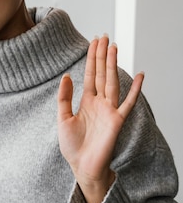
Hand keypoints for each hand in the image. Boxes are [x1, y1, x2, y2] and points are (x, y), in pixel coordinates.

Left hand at [57, 35, 143, 202]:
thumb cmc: (72, 146)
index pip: (90, 74)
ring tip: (114, 47)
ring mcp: (109, 110)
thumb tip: (66, 76)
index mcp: (87, 101)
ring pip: (112, 82)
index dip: (92, 58)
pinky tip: (139, 75)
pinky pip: (128, 102)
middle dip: (102, 56)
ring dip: (113, 65)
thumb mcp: (62, 119)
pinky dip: (134, 89)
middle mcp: (99, 103)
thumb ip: (64, 98)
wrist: (81, 166)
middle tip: (104, 36)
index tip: (95, 41)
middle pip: (102, 74)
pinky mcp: (117, 121)